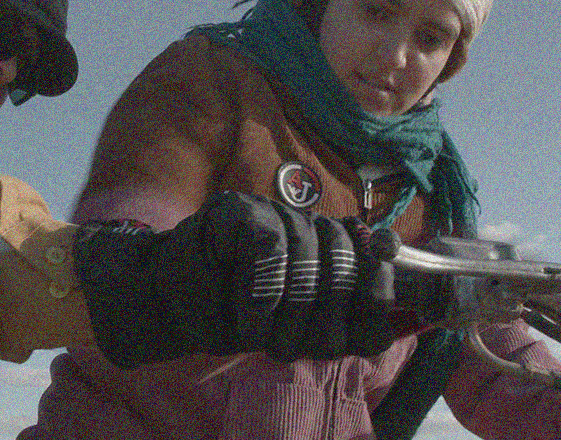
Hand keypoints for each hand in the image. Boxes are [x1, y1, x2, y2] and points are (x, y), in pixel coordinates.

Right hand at [72, 191, 395, 367]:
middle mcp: (306, 223)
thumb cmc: (233, 317)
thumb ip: (344, 325)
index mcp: (328, 248)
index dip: (374, 292)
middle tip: (286, 349)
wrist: (165, 304)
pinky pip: (266, 249)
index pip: (374, 259)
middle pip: (343, 264)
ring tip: (256, 339)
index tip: (347, 333)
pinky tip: (242, 318)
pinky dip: (255, 294)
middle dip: (316, 320)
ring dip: (279, 316)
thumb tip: (394, 320)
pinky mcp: (236, 211)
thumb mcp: (295, 332)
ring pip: (304, 259)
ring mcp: (272, 212)